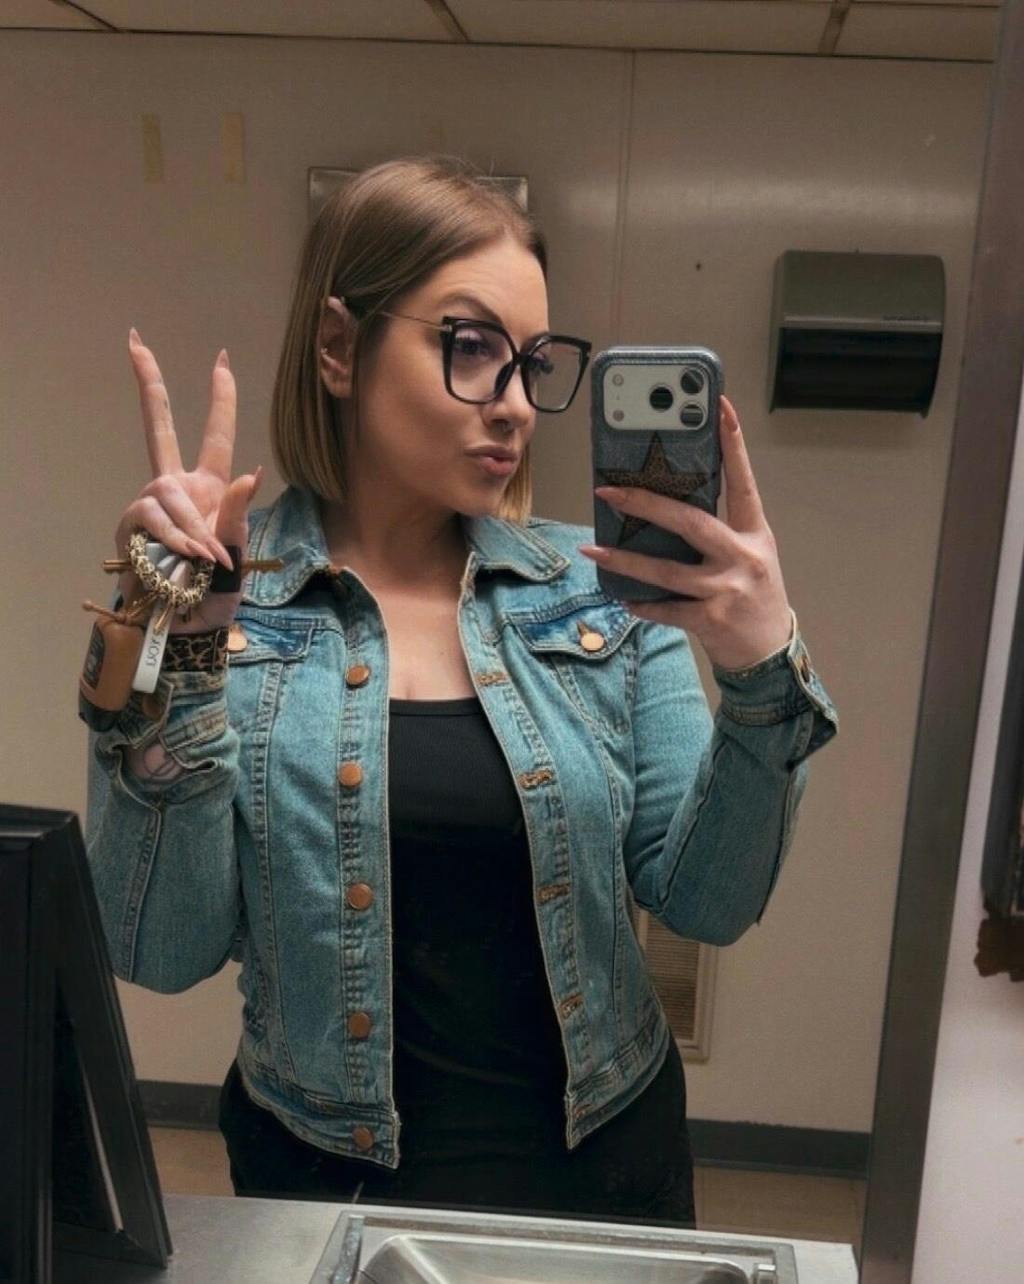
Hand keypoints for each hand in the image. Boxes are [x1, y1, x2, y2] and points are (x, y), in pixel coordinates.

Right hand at [114, 328, 261, 632]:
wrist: (186, 624)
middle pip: (159, 426)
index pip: (216, 434)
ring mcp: (151, 503)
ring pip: (169, 495)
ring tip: (206, 560)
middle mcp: (177, 486)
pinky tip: (186, 560)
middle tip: (135, 340)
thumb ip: (239, 513)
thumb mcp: (238, 550)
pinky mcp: (132, 524)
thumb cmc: (216, 588)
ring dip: (192, 530)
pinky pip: (156, 519)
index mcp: (210, 487)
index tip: (221, 358)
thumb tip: (251, 473)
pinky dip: (177, 540)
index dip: (220, 398)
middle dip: (148, 384)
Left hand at [579, 396, 791, 670]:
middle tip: (609, 490)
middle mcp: (742, 557)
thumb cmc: (753, 594)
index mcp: (753, 533)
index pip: (742, 481)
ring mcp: (726, 590)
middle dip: (646, 504)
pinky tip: (623, 599)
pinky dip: (642, 604)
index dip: (732, 444)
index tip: (718, 407)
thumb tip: (664, 504)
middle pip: (690, 521)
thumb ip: (718, 529)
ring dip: (624, 562)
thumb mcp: (749, 554)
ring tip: (592, 550)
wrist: (769, 652)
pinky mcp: (710, 620)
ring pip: (666, 571)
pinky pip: (666, 609)